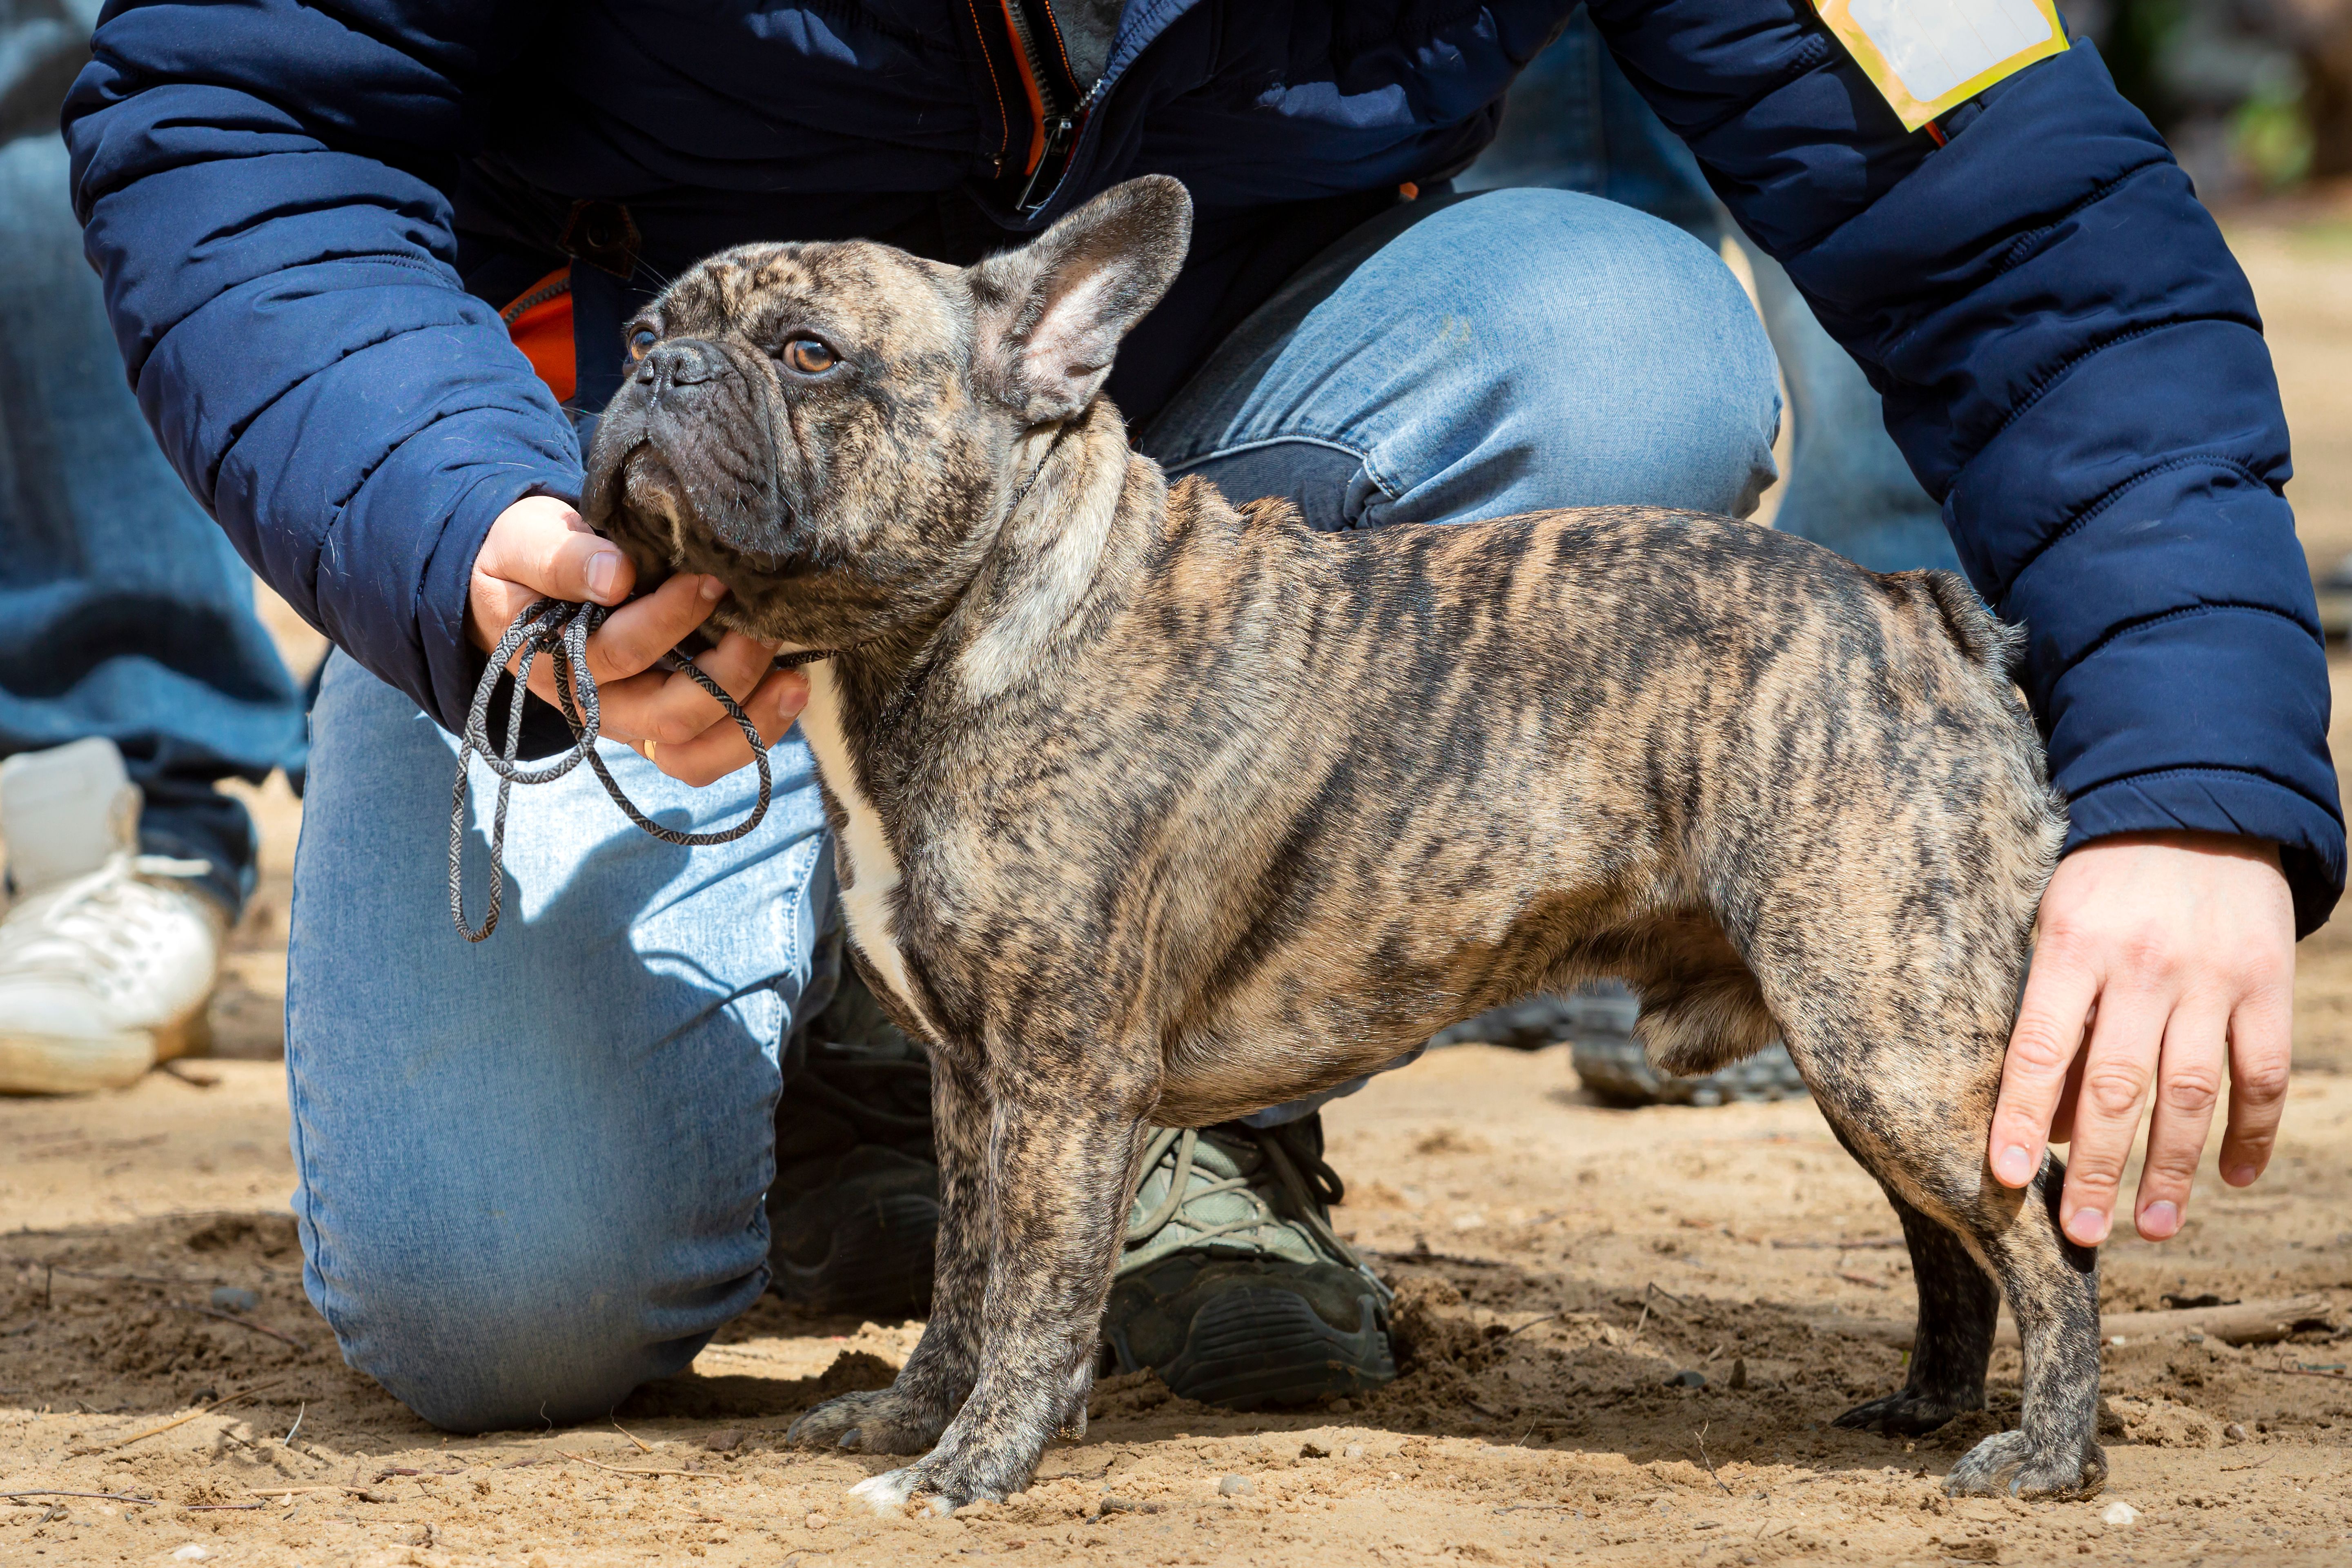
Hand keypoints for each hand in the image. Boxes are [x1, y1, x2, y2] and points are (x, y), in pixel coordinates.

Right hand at [466, 495, 806, 784]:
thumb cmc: (530, 559)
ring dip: (750, 721)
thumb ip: (561, 558)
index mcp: (556, 663)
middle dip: (727, 673)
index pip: (621, 654)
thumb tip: (615, 575)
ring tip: (793, 677)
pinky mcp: (663, 726)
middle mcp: (597, 707)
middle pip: (668, 717)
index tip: (711, 577)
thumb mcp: (526, 542)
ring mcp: (633, 724)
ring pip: (692, 754)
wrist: (525, 587)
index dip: (670, 620)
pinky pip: (708, 755)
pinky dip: (754, 733)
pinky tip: (790, 691)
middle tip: (764, 623)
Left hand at [1989, 831, 2294, 1245]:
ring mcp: (2211, 979)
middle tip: (2082, 1232)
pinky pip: (2262, 1073)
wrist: (2193, 803)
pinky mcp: (2267, 984)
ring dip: (2172, 1169)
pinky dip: (2252, 1132)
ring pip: (2191, 1093)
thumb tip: (2048, 1115)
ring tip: (2149, 1226)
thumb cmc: (2101, 877)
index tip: (2006, 1178)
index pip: (2039, 1047)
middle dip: (2097, 1168)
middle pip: (2117, 1087)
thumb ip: (2047, 1008)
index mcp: (2072, 946)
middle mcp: (2143, 967)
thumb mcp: (2053, 921)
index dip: (2021, 1116)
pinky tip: (2234, 1176)